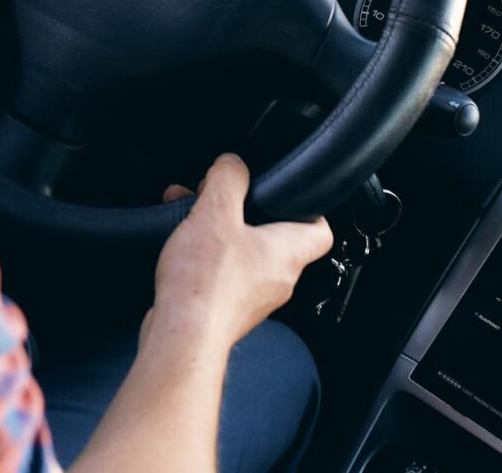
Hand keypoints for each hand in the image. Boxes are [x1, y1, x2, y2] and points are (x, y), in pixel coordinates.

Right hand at [148, 155, 332, 353]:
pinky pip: (223, 275)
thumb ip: (228, 179)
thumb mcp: (216, 212)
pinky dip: (205, 256)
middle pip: (274, 238)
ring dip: (219, 232)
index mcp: (287, 252)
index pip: (320, 230)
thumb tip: (232, 164)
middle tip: (221, 198)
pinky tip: (180, 247)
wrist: (182, 338)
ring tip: (190, 216)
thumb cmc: (205, 283)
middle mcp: (278, 279)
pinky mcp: (227, 311)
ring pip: (244, 254)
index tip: (290, 194)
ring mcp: (253, 299)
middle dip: (244, 213)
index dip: (309, 208)